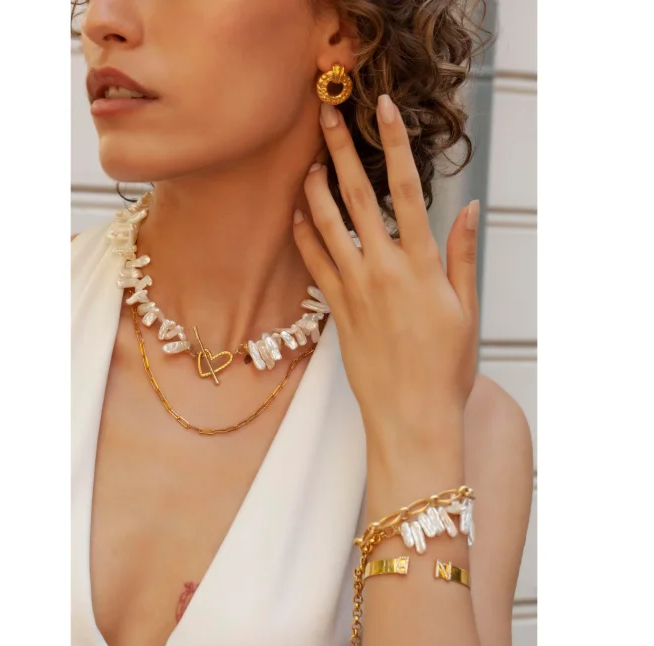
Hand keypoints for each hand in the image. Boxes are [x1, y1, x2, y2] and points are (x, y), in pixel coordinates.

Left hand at [293, 96, 479, 446]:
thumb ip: (461, 255)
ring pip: (327, 226)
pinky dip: (305, 236)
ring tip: (308, 161)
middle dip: (339, 151)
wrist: (411, 416)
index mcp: (421, 265)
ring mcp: (355, 290)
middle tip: (325, 115)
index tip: (380, 109)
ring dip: (315, 189)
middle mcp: (383, 270)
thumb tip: (468, 208)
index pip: (406, 189)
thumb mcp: (466, 310)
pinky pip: (316, 264)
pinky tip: (297, 217)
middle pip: (357, 197)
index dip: (392, 144)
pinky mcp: (338, 311)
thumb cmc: (446, 368)